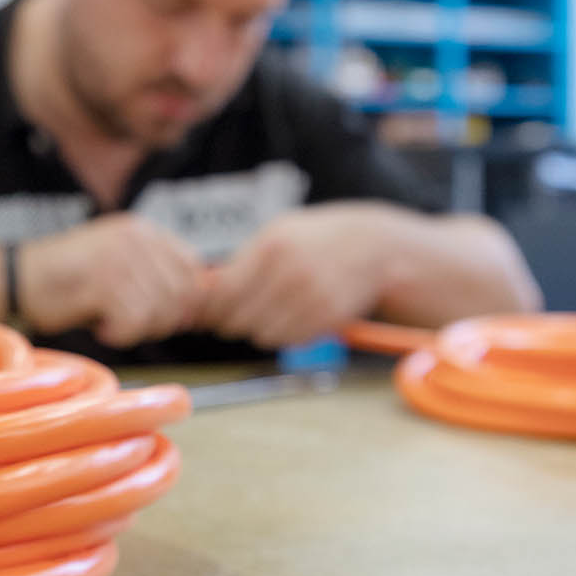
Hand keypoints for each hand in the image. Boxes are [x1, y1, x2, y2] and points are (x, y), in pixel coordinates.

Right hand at [18, 214, 207, 349]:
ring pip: (160, 311)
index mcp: (143, 230)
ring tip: (109, 321)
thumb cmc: (68, 281)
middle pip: (182, 294)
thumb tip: (196, 309)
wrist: (17, 279)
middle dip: (161, 320)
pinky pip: (134, 322)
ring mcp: (120, 258)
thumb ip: (156, 278)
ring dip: (136, 329)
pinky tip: (100, 326)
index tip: (160, 317)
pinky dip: (119, 334)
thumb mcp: (119, 266)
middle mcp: (136, 239)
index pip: (192, 269)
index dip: (184, 301)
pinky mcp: (103, 282)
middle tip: (129, 323)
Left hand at [201, 204, 407, 348]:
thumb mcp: (277, 234)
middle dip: (231, 322)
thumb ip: (241, 262)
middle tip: (237, 316)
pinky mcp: (329, 317)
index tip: (210, 312)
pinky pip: (289, 341)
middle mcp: (291, 273)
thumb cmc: (314, 240)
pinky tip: (292, 317)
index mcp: (271, 247)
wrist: (372, 246)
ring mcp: (312, 297)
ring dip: (259, 330)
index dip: (211, 309)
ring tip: (270, 312)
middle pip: (239, 319)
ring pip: (262, 335)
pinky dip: (284, 335)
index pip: (223, 293)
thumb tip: (203, 293)